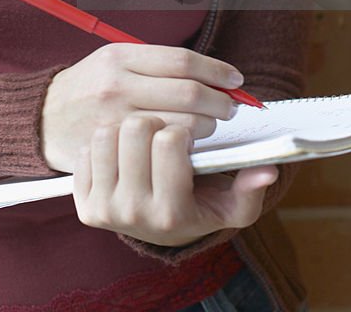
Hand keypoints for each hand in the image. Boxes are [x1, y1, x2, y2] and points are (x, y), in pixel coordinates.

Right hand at [41, 44, 243, 171]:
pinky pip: (162, 150)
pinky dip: (183, 146)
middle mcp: (118, 86)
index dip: (216, 70)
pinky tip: (185, 142)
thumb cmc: (91, 85)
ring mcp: (115, 121)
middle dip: (219, 102)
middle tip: (229, 107)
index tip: (235, 79)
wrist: (43, 118)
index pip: (182, 61)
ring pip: (181, 125)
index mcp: (121, 57)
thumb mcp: (117, 60)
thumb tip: (211, 74)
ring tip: (208, 123)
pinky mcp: (115, 151)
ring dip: (205, 125)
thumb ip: (158, 65)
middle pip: (188, 93)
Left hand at [73, 114, 278, 246]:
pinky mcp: (83, 201)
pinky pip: (88, 146)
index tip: (187, 132)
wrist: (157, 232)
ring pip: (107, 131)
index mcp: (172, 212)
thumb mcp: (229, 207)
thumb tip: (267, 169)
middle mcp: (133, 213)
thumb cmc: (196, 207)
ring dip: (128, 126)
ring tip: (144, 138)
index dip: (182, 126)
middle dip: (155, 119)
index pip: (169, 140)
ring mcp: (104, 208)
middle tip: (164, 129)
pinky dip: (107, 140)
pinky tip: (123, 151)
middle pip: (136, 128)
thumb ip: (250, 190)